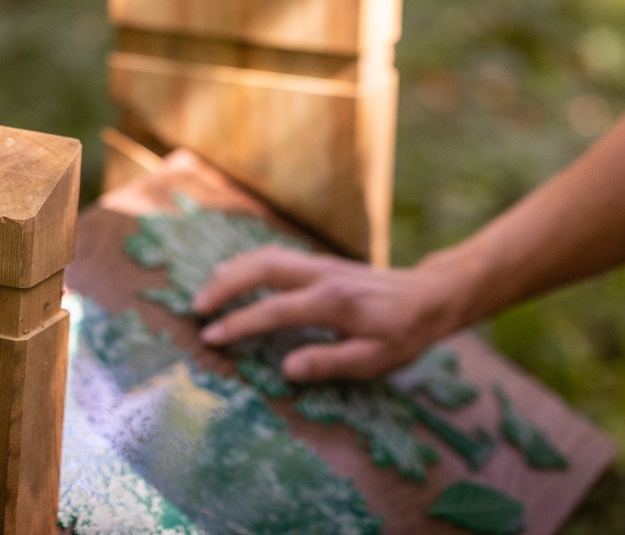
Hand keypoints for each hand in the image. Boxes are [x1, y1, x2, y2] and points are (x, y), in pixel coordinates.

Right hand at [191, 245, 460, 382]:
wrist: (428, 295)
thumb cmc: (403, 333)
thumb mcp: (375, 359)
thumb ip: (330, 362)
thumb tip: (286, 369)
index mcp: (333, 302)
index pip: (275, 310)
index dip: (240, 324)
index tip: (209, 337)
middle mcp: (322, 275)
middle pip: (264, 267)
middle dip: (226, 285)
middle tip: (196, 308)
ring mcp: (322, 263)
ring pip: (268, 255)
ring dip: (234, 270)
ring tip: (206, 292)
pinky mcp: (322, 262)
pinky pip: (278, 256)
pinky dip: (250, 263)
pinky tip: (234, 275)